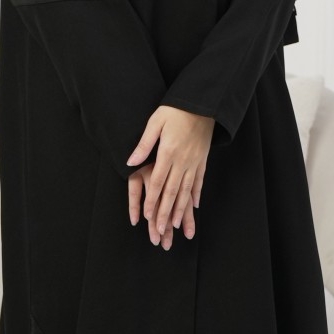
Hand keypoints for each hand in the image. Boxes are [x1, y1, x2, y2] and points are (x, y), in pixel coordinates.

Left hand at [126, 105, 213, 237]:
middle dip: (164, 213)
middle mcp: (182, 160)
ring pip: (186, 190)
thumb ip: (143, 144)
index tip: (147, 217)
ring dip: (180, 209)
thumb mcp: (155, 122)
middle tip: (160, 231)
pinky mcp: (203, 159)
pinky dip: (196, 194)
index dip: (152, 201)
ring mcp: (194, 161)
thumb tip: (130, 162)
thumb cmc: (175, 110)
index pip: (158, 182)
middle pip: (172, 191)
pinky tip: (194, 205)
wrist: (202, 102)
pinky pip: (200, 180)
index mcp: (168, 152)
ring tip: (175, 225)